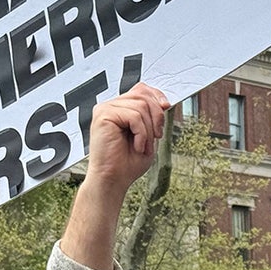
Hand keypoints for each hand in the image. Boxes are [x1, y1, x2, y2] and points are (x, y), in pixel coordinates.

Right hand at [62, 83, 169, 269]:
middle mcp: (110, 106)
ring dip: (148, 130)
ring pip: (141, 106)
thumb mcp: (147, 135)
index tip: (166, 106)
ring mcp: (105, 109)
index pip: (140, 89)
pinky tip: (136, 145)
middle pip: (143, 94)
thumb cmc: (126, 164)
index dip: (156, 95)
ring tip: (142, 146)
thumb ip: (152, 117)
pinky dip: (141, 133)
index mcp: (119, 109)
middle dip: (156, 116)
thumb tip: (163, 102)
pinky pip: (134, 115)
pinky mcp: (103, 115)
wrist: (113, 180)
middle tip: (156, 136)